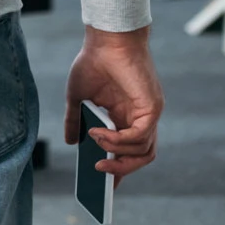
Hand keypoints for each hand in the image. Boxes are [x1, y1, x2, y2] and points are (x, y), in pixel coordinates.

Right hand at [65, 25, 164, 184]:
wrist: (106, 39)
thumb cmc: (92, 62)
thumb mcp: (77, 96)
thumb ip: (74, 120)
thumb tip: (71, 142)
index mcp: (125, 116)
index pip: (129, 151)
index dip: (118, 169)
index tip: (104, 185)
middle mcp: (141, 118)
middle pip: (141, 157)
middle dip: (120, 170)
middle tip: (99, 172)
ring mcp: (149, 114)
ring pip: (144, 152)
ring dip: (118, 154)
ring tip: (95, 145)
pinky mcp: (152, 108)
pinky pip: (140, 137)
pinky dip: (120, 141)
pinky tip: (100, 133)